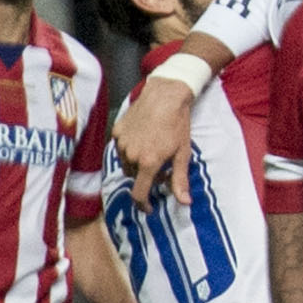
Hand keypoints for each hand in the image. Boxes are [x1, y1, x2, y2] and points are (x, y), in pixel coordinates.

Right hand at [118, 75, 198, 201]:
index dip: (143, 205)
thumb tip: (184, 202)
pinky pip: (120, 148)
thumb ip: (180, 180)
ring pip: (126, 163)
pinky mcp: (117, 130)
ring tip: (151, 151)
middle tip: (160, 167)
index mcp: (148, 163)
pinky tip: (142, 138)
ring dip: (136, 164)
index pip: (139, 194)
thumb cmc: (178, 124)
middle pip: (134, 177)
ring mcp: (122, 142)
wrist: (165, 95)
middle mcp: (131, 155)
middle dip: (145, 177)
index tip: (149, 208)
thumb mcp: (183, 153)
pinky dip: (129, 149)